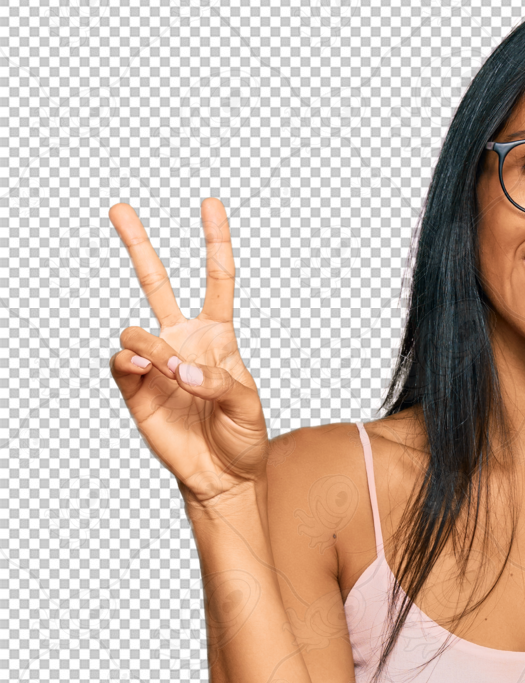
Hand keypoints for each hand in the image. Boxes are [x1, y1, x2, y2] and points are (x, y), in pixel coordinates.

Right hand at [108, 198, 269, 507]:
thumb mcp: (248, 406)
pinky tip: (148, 371)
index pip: (217, 280)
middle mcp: (183, 342)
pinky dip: (133, 362)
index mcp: (218, 337)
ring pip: (137, 329)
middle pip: (158, 283)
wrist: (224, 478)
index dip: (214, 242)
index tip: (211, 204)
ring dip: (151, 345)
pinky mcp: (138, 390)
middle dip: (138, 245)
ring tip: (169, 370)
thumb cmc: (243, 438)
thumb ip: (218, 380)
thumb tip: (178, 368)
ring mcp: (158, 364)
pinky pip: (123, 362)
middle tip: (119, 208)